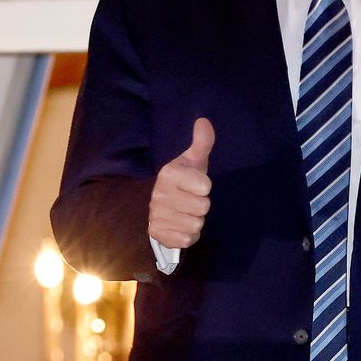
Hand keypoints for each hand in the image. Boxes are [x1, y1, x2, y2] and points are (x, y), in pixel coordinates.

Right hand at [149, 118, 213, 248]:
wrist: (164, 203)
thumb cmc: (185, 179)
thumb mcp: (194, 161)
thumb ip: (202, 143)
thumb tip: (204, 121)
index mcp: (168, 174)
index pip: (205, 187)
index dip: (205, 187)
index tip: (197, 184)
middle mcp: (159, 194)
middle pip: (202, 207)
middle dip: (201, 205)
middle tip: (191, 200)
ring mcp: (156, 215)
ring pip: (195, 225)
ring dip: (195, 221)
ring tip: (186, 212)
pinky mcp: (156, 233)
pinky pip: (186, 239)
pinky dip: (188, 235)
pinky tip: (181, 225)